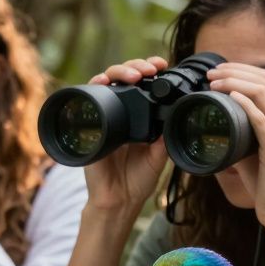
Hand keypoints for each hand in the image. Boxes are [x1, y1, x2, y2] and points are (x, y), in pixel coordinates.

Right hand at [82, 56, 170, 214]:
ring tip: (133, 75)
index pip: (144, 84)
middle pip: (125, 77)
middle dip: (137, 66)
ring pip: (107, 81)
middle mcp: (121, 111)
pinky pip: (88, 97)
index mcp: (139, 116)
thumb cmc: (137, 180)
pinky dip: (94, 85)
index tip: (162, 65)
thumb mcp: (158, 157)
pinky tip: (101, 81)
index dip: (151, 70)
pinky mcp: (90, 123)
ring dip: (119, 72)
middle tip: (149, 69)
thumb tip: (175, 116)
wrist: (117, 200)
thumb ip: (164, 138)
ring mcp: (104, 115)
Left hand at [207, 63, 264, 226]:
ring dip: (235, 82)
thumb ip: (244, 136)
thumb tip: (217, 125)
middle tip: (212, 74)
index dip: (244, 70)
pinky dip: (245, 104)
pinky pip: (262, 119)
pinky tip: (230, 96)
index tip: (220, 72)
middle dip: (236, 71)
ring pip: (264, 94)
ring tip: (214, 83)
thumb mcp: (257, 153)